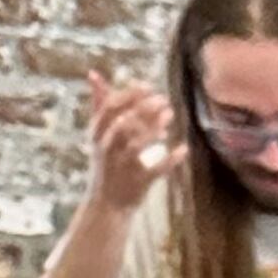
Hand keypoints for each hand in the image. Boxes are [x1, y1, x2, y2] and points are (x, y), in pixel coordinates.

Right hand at [82, 75, 167, 210]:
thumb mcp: (98, 133)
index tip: (147, 86)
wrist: (106, 204)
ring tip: (170, 115)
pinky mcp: (138, 183)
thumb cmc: (106, 162)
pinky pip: (156, 170)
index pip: (109, 109)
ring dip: (154, 128)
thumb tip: (93, 73)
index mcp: (97, 134)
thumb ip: (99, 104)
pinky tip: (184, 148)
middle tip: (163, 99)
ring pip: (136, 145)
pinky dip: (170, 159)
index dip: (129, 95)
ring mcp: (122, 167)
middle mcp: (107, 149)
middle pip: (123, 124)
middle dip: (143, 109)